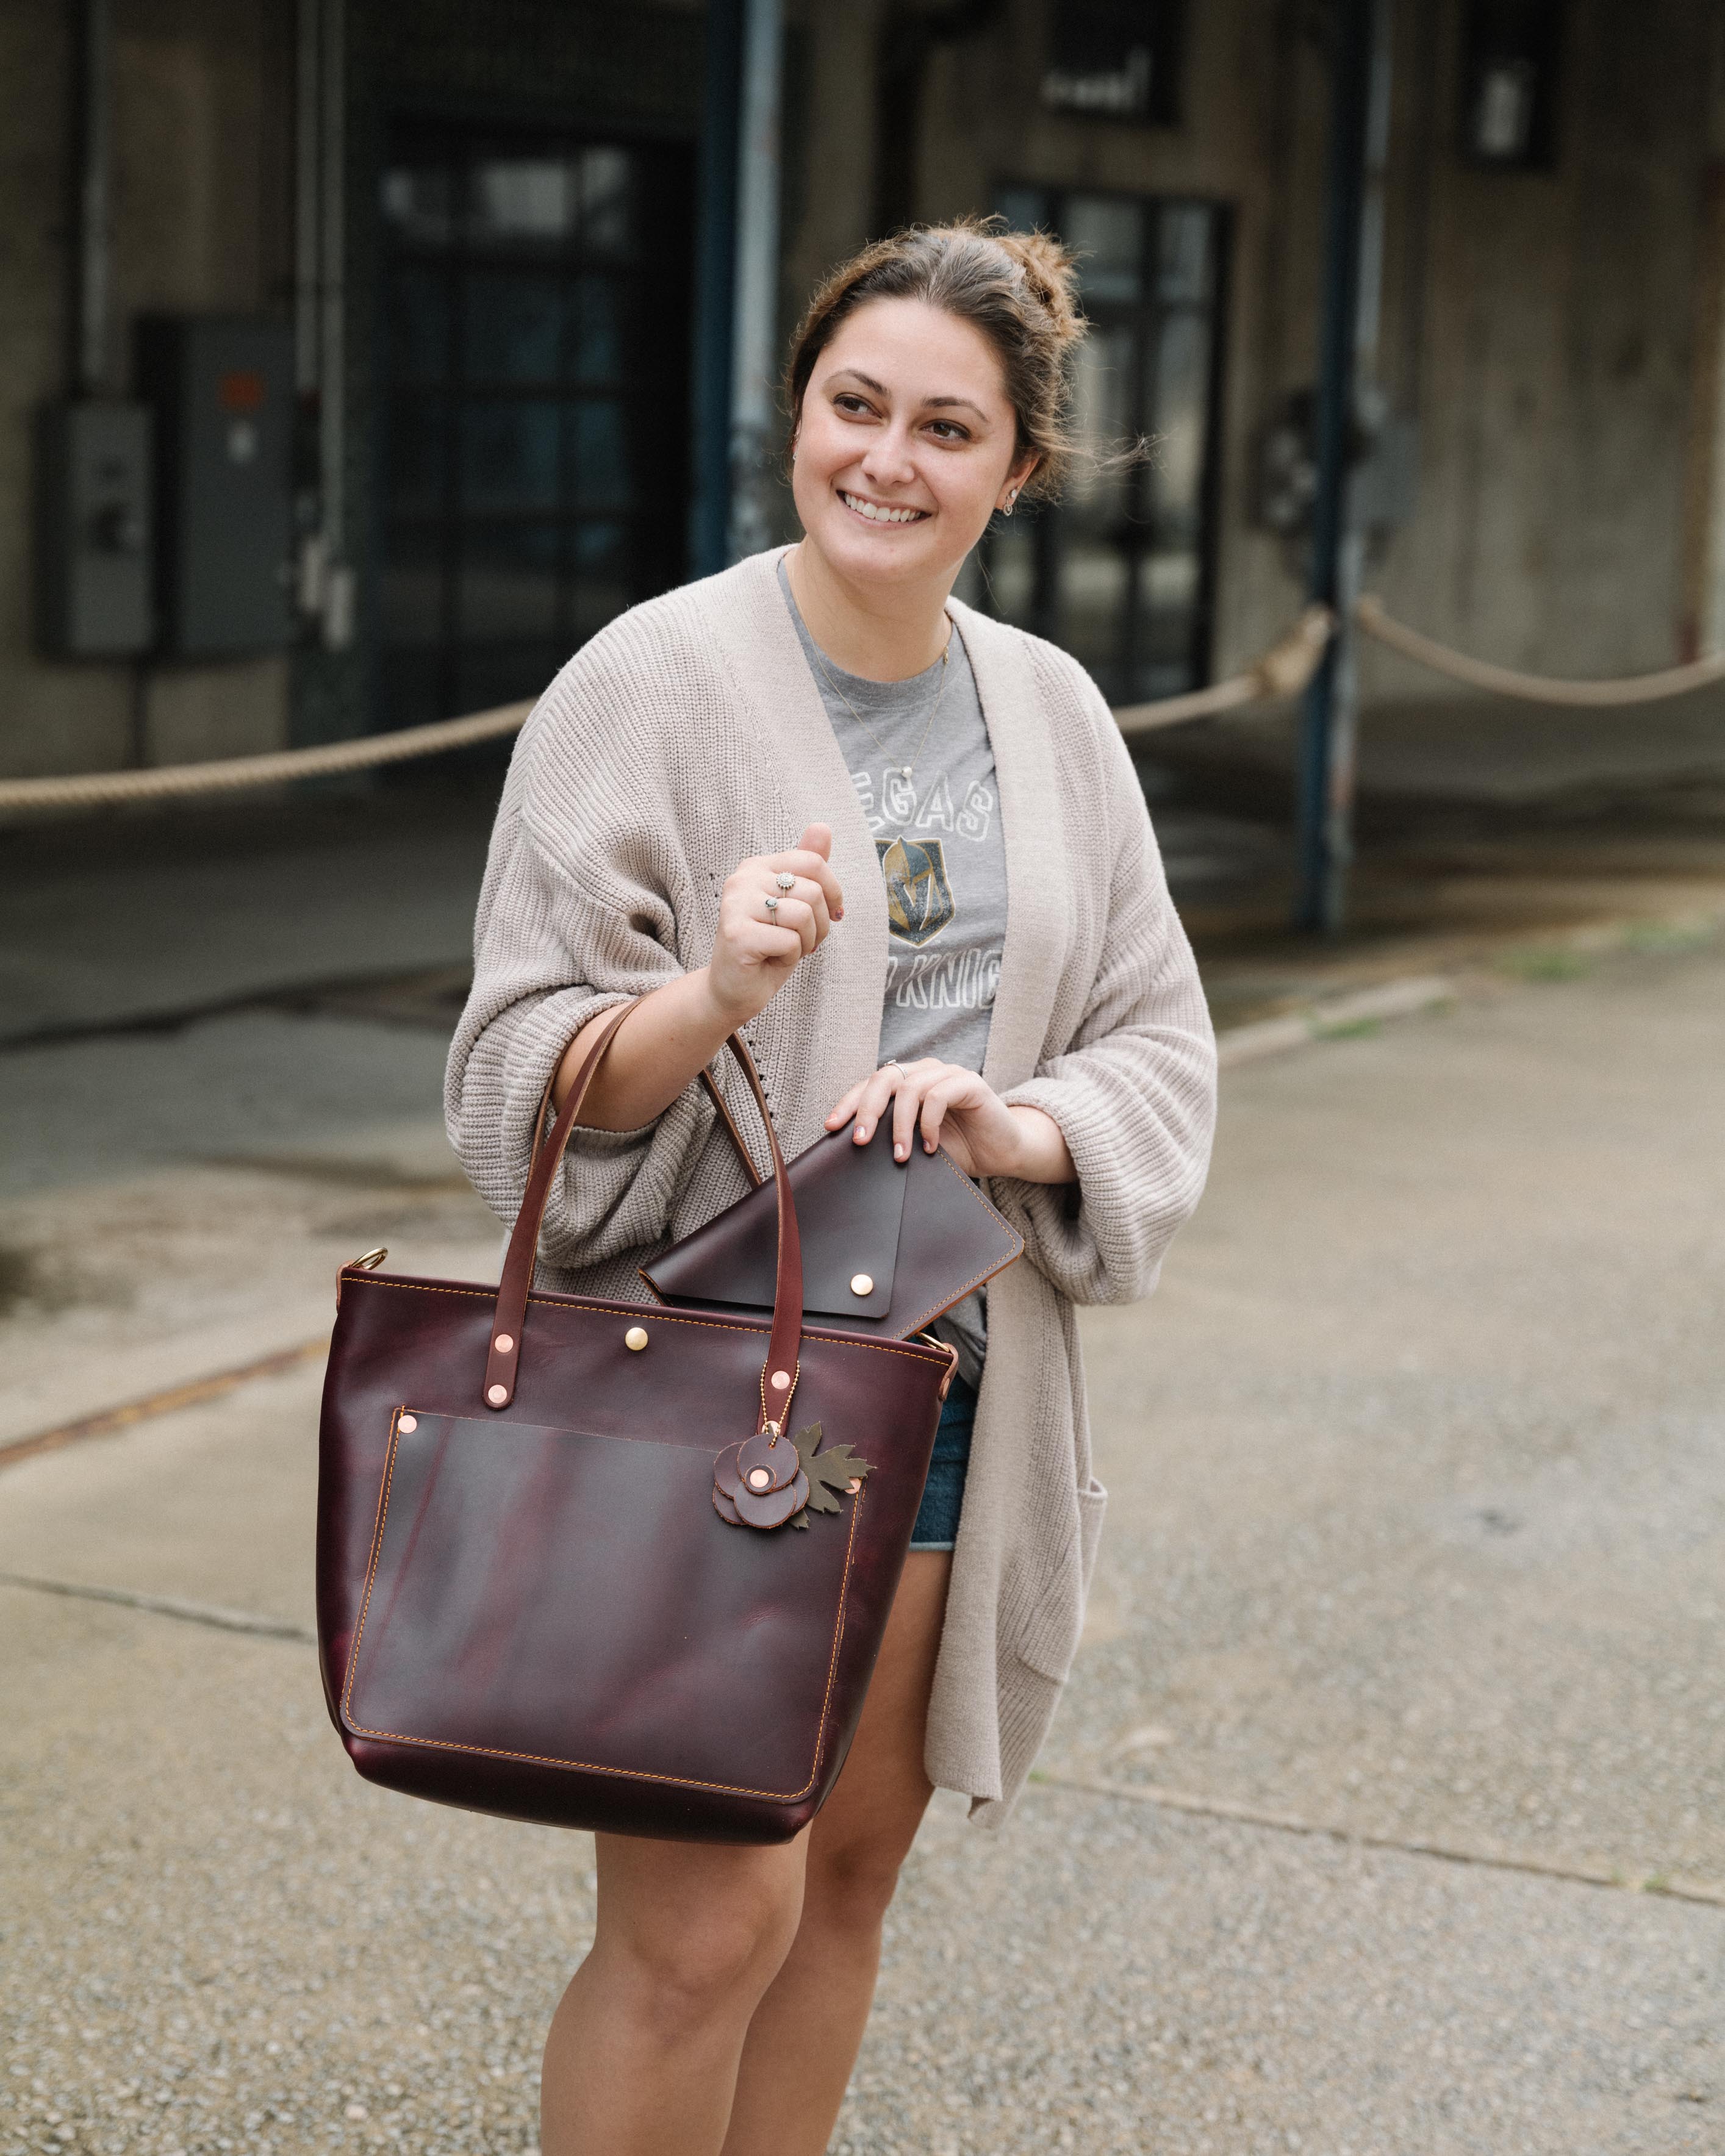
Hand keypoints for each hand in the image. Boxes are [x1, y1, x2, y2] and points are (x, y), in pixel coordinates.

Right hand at [708, 823, 845, 1026]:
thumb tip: (823, 827)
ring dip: (806, 941)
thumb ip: (807, 867)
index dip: (833, 891)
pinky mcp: (737, 935)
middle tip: (805, 940)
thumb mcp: (794, 904)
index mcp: (757, 866)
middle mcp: (742, 879)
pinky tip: (771, 960)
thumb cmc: (768, 946)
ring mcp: (736, 906)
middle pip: (812, 890)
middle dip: (820, 923)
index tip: (832, 914)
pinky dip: (790, 957)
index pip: (813, 862)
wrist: (734, 989)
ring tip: (788, 950)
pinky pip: (790, 941)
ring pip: (803, 915)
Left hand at [824, 1058, 1074, 1183]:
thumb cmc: (958, 1148)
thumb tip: (855, 1148)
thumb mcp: (916, 1145)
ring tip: (900, 1155)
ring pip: (910, 1088)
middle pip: (884, 1078)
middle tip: (860, 1140)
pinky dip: (929, 1124)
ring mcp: (948, 1074)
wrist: (1002, 1153)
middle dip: (867, 1109)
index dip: (848, 1104)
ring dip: (900, 1126)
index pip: (870, 1085)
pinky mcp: (970, 1083)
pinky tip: (931, 1147)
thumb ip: (892, 1138)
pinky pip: (939, 1095)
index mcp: (909, 1081)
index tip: (831, 1128)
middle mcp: (926, 1071)